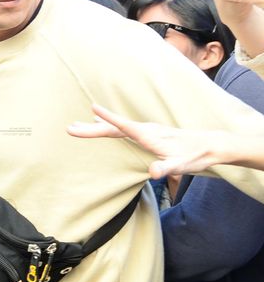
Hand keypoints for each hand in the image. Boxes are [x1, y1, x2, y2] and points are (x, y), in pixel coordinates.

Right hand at [67, 104, 217, 177]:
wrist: (212, 146)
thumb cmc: (197, 156)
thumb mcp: (183, 166)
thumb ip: (167, 168)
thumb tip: (153, 173)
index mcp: (149, 136)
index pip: (124, 127)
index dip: (108, 119)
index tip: (92, 108)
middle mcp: (146, 130)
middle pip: (114, 128)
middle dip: (92, 128)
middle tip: (70, 128)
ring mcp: (147, 130)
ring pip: (117, 127)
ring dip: (98, 127)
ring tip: (80, 125)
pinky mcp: (149, 134)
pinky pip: (123, 129)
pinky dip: (110, 126)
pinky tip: (105, 125)